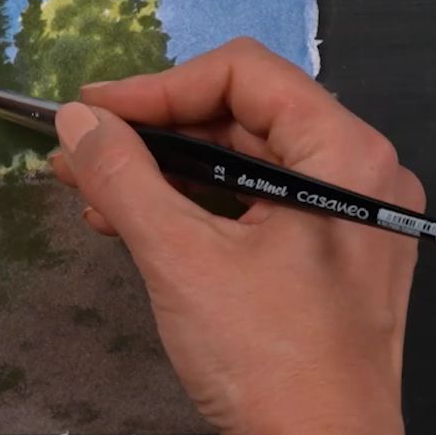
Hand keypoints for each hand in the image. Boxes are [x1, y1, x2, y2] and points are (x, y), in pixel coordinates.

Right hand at [49, 39, 421, 434]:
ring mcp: (348, 221)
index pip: (243, 73)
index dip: (158, 86)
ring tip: (91, 190)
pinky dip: (193, 208)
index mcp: (346, 154)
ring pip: (242, 163)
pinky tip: (132, 224)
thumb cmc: (269, 361)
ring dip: (162, 171)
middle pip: (241, 115)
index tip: (92, 113)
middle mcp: (360, 175)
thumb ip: (123, 176)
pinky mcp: (330, 262)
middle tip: (81, 149)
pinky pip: (255, 207)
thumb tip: (75, 120)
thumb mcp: (180, 258)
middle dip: (153, 131)